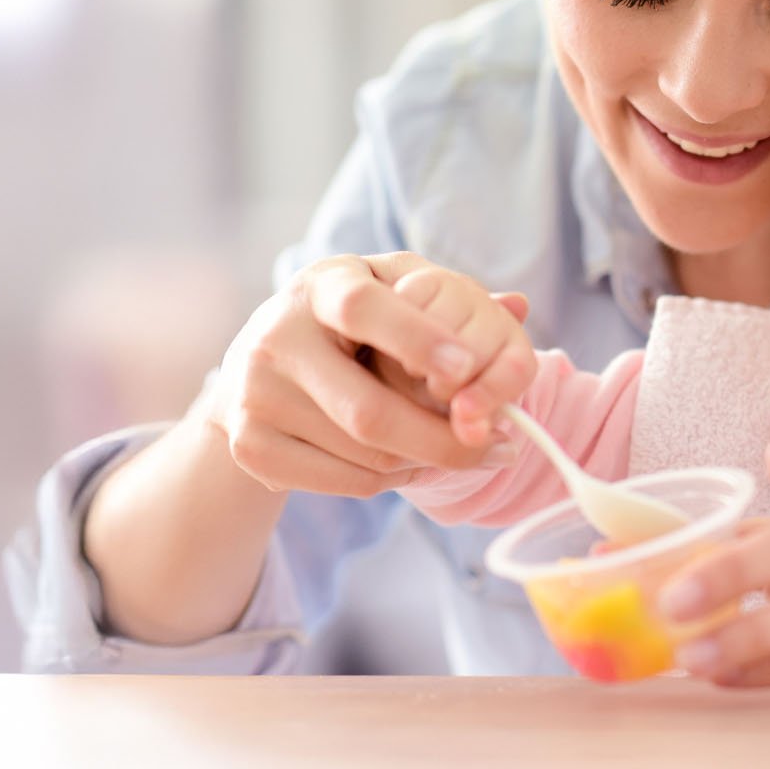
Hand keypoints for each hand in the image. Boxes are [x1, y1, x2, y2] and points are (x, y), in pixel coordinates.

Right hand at [207, 252, 524, 497]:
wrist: (255, 371)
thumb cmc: (348, 324)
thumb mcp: (390, 291)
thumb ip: (448, 298)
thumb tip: (520, 304)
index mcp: (319, 287)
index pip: (362, 308)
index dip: (416, 338)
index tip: (466, 368)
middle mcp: (274, 337)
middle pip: (368, 410)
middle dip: (443, 437)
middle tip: (501, 446)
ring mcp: (254, 396)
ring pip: (364, 453)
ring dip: (423, 460)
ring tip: (451, 447)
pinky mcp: (249, 445)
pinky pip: (346, 481)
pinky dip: (392, 480)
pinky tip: (409, 461)